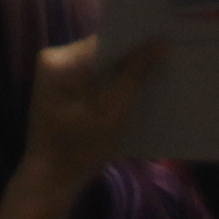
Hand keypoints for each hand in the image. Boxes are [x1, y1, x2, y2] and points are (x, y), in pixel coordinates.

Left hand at [22, 21, 167, 178]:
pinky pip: (89, 76)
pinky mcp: (57, 88)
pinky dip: (108, 83)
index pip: (107, 39)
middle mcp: (53, 58)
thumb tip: (159, 42)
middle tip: (167, 57)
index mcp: (62, 60)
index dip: (137, 40)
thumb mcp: (114, 111)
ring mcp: (53, 73)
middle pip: (102, 50)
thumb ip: (135, 74)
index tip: (167, 40)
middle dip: (131, 56)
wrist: (50, 180)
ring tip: (156, 73)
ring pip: (97, 64)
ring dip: (122, 71)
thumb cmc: (82, 148)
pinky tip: (133, 91)